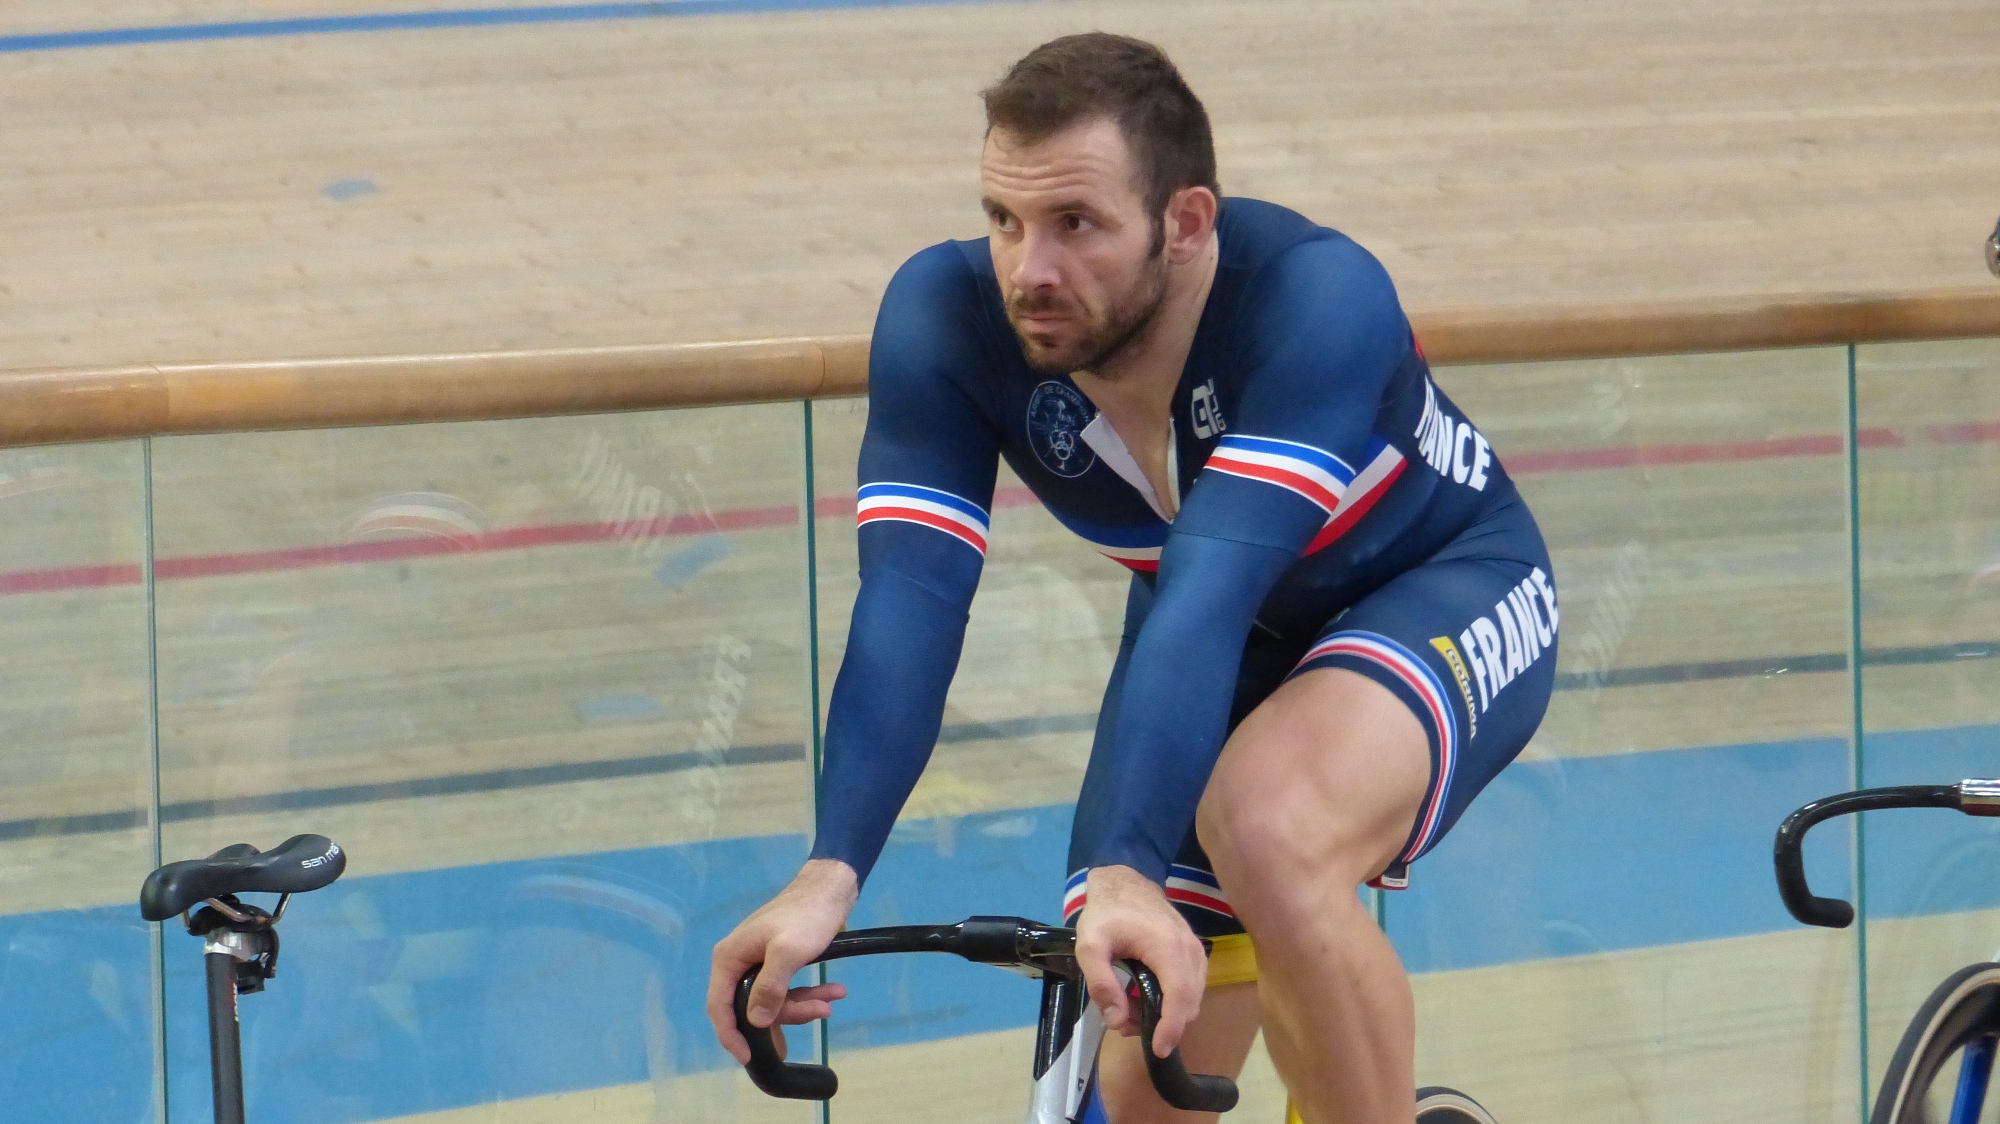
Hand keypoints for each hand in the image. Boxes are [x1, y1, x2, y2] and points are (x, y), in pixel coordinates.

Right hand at [706, 859, 858, 1064]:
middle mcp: (738, 963)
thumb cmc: (806, 916)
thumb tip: (756, 1022)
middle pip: (751, 1008)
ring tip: (832, 1001)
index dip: (731, 1035)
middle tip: (818, 1014)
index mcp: (729, 958)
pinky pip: (787, 990)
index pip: (719, 1007)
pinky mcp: (778, 964)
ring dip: (803, 1006)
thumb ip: (770, 987)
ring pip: (773, 1001)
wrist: (830, 889)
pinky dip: (808, 995)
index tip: (750, 1058)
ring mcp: (758, 964)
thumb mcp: (788, 951)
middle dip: (786, 1016)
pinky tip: (833, 994)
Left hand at [1073, 865, 1207, 1056]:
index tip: (1158, 1050)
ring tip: (1130, 1010)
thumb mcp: (1090, 946)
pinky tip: (1144, 997)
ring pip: (1192, 998)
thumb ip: (1101, 983)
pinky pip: (1191, 986)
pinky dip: (1172, 1000)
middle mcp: (1190, 950)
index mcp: (1168, 948)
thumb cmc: (1107, 912)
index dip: (1171, 1028)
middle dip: (1162, 1024)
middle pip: (1189, 1003)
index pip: (1180, 998)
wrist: (1125, 882)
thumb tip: (1118, 1020)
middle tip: (1126, 1024)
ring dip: (1167, 1013)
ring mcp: (1196, 950)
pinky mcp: (1194, 952)